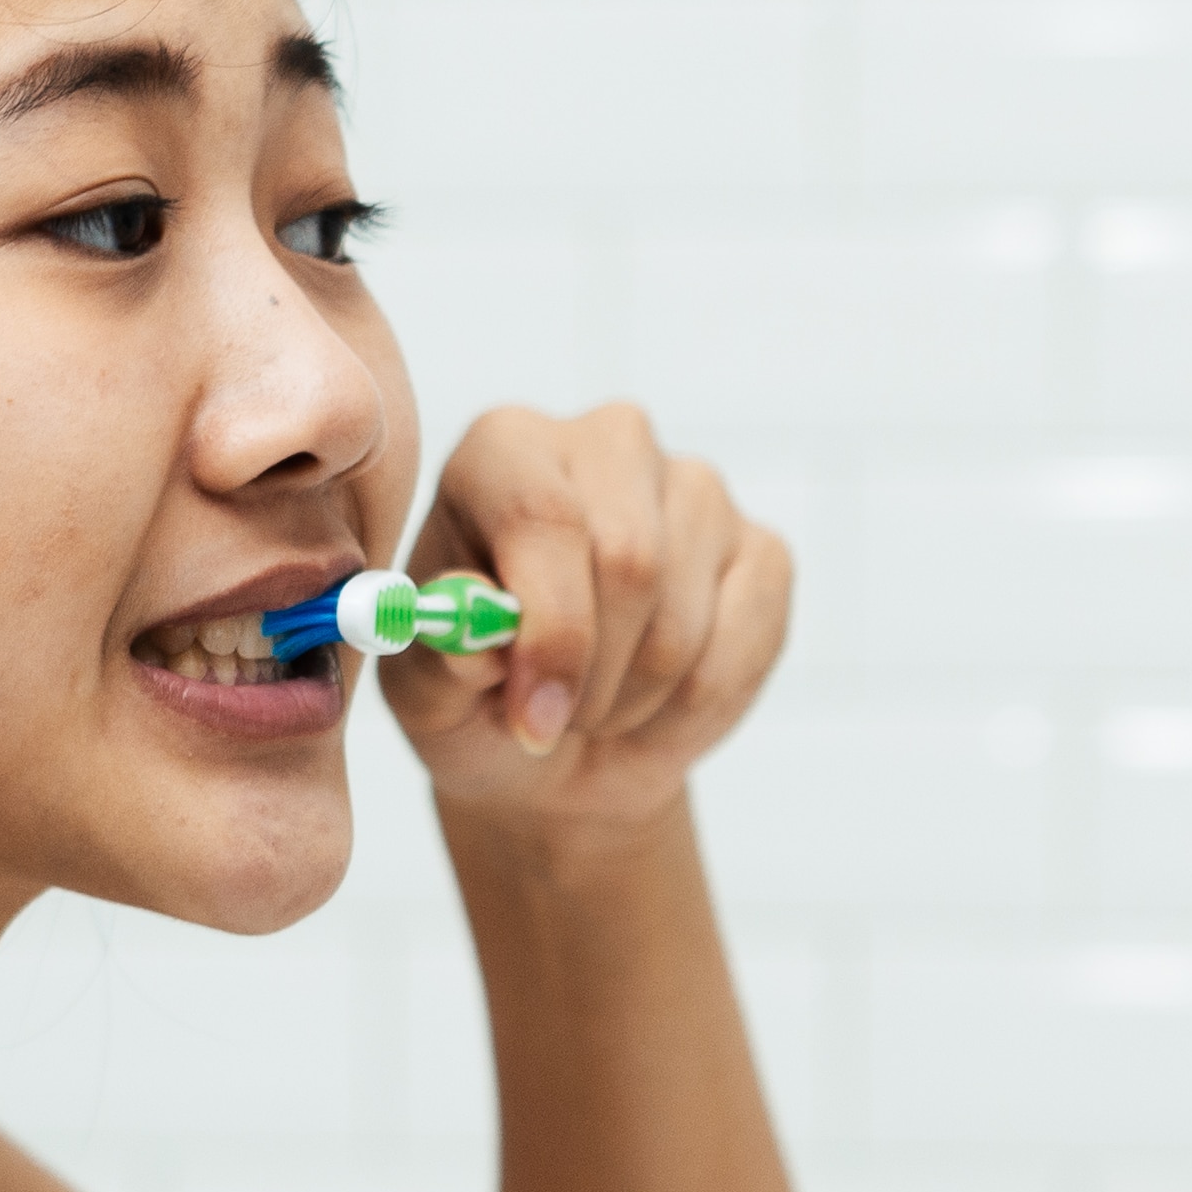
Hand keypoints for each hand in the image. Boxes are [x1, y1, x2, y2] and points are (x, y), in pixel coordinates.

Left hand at [382, 403, 790, 834]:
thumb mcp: (430, 697)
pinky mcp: (761, 552)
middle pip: (627, 561)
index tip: (533, 718)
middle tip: (557, 721)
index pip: (542, 514)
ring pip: (682, 620)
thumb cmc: (479, 701)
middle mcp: (608, 443)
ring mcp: (696, 491)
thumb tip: (478, 646)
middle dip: (593, 675)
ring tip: (597, 708)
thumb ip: (442, 663)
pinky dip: (695, 707)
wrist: (561, 748)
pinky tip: (658, 703)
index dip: (548, 630)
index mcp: (504, 451)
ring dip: (635, 700)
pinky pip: (742, 645)